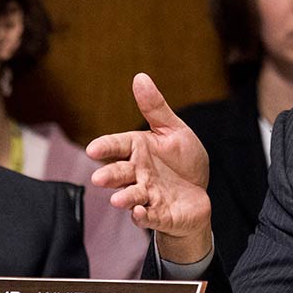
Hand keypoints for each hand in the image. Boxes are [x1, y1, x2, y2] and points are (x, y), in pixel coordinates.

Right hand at [87, 73, 212, 262]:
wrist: (198, 193)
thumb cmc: (182, 160)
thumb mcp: (173, 130)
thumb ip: (155, 108)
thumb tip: (140, 77)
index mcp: (138, 150)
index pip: (117, 146)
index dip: (106, 147)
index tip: (94, 149)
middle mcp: (138, 173)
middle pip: (120, 173)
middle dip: (110, 176)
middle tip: (100, 178)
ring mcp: (148, 195)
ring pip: (132, 196)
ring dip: (125, 198)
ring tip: (117, 200)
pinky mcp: (160, 214)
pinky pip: (151, 216)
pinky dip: (144, 216)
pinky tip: (140, 212)